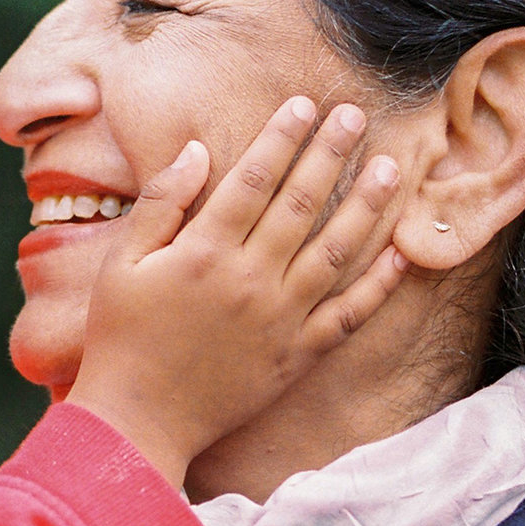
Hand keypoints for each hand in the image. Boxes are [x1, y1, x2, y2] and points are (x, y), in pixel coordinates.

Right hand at [65, 97, 406, 487]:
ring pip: (336, 250)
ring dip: (367, 205)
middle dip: (331, 153)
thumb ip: (160, 204)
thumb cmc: (121, 338)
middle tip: (355, 115)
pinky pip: (350, 314)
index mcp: (204, 252)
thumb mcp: (120, 264)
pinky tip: (403, 251)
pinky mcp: (299, 355)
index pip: (254, 179)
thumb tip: (196, 150)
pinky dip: (380, 283)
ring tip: (392, 168)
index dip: (282, 137)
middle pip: (302, 202)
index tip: (305, 104)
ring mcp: (281, 318)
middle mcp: (250, 279)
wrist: (138, 421)